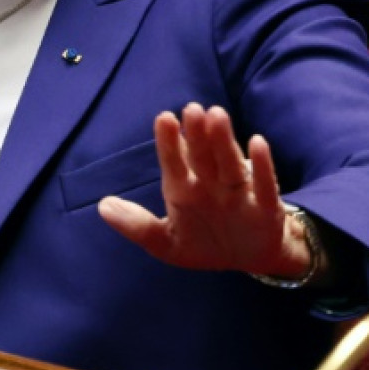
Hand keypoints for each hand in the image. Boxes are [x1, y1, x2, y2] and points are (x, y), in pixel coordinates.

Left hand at [98, 104, 312, 277]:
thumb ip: (138, 226)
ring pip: (230, 162)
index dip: (168, 142)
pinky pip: (264, 184)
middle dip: (197, 134)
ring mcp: (238, 192)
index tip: (163, 118)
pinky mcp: (265, 207)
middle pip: (203, 155)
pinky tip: (257, 142)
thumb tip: (102, 206)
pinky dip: (262, 165)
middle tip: (191, 109)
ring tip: (217, 115)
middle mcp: (211, 183)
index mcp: (185, 189)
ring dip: (223, 140)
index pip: (174, 162)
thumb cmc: (206, 243)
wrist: (248, 260)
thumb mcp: (167, 242)